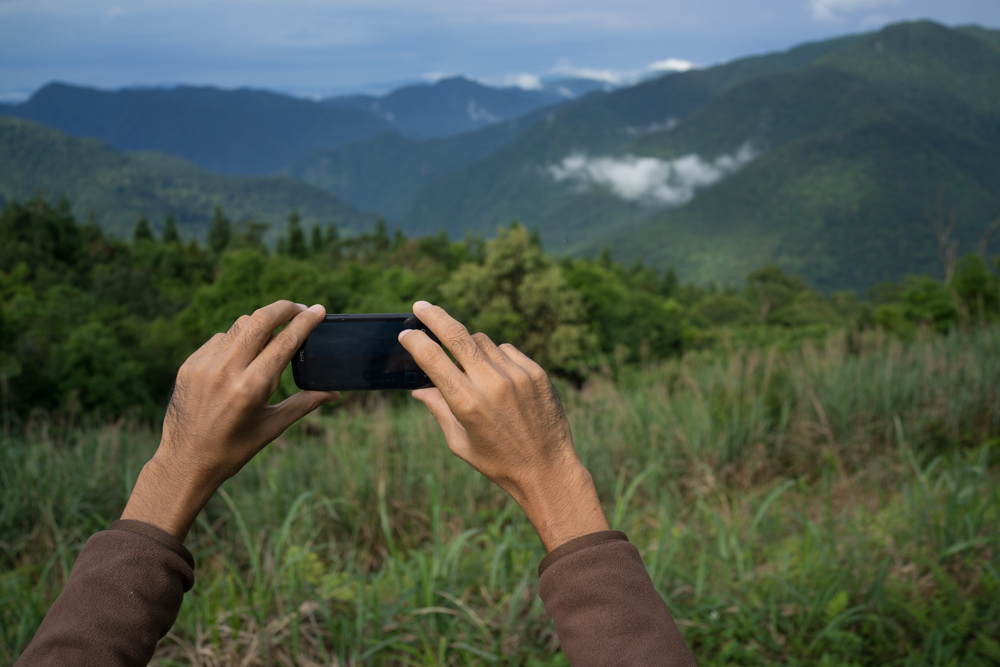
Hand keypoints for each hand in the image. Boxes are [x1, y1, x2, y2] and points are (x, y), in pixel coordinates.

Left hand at [121, 301, 339, 540]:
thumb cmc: (234, 449)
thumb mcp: (273, 426)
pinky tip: (244, 355)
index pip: (285, 341)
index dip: (305, 322)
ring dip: (261, 324)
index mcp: (252, 387)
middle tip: (299, 309)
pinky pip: (221, 339)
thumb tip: (335, 392)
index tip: (318, 310)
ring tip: (274, 334)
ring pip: (240, 325)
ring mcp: (204, 364)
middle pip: (260, 319)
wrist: (184, 462)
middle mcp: (227, 370)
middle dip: (284, 308)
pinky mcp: (190, 364)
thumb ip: (305, 403)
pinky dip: (237, 340)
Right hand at [398, 301, 608, 551]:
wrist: (548, 469)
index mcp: (467, 404)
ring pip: (482, 341)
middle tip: (420, 306)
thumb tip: (418, 389)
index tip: (406, 334)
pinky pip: (506, 350)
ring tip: (470, 368)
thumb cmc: (498, 462)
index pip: (432, 359)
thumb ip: (439, 410)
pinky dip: (495, 357)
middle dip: (434, 316)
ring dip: (469, 346)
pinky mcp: (536, 372)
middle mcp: (491, 384)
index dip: (415, 342)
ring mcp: (516, 375)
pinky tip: (498, 378)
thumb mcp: (460, 442)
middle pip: (456, 334)